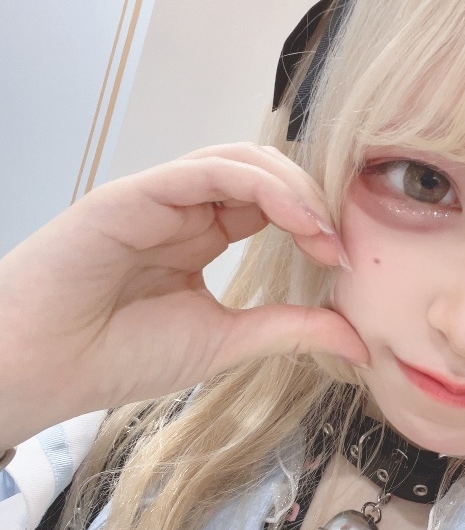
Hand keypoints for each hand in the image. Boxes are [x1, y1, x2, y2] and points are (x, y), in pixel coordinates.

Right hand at [0, 143, 367, 444]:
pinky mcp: (137, 193)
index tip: (347, 264)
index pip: (271, 205)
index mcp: (200, 237)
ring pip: (242, 161)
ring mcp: (160, 197)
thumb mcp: (225, 342)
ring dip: (296, 191)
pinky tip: (298, 221)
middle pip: (265, 174)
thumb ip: (288, 331)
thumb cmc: (118, 356)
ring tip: (325, 235)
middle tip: (343, 245)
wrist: (44, 367)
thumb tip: (356, 342)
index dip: (315, 223)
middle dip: (314, 201)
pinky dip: (263, 188)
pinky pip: (209, 171)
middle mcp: (184, 210)